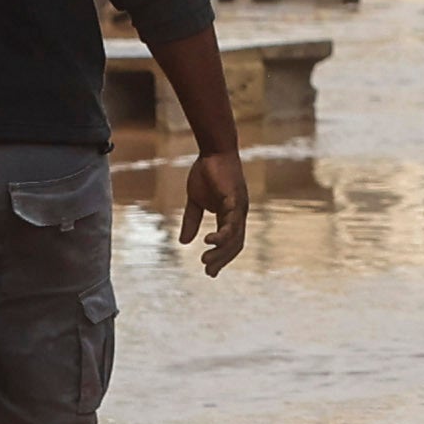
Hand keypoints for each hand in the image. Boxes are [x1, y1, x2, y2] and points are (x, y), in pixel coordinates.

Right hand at [180, 147, 250, 274]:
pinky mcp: (235, 198)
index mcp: (231, 215)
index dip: (222, 257)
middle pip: (235, 244)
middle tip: (208, 271)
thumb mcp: (195, 201)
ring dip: (221, 251)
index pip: (231, 242)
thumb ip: (192, 221)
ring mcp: (239, 206)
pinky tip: (210, 241)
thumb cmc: (207, 173)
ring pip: (235, 236)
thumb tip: (184, 242)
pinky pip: (232, 220)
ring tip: (206, 260)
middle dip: (222, 260)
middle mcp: (239, 213)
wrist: (213, 151)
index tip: (209, 272)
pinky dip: (223, 233)